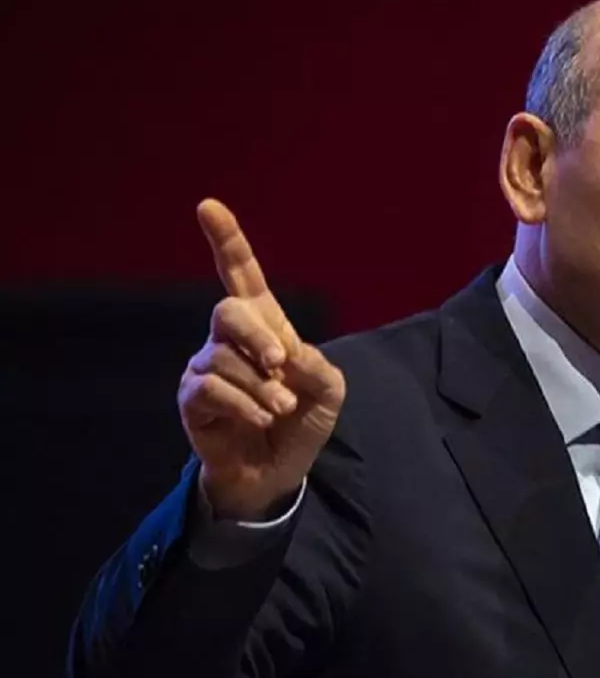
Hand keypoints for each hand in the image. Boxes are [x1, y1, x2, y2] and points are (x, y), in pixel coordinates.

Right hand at [177, 199, 345, 520]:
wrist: (277, 472)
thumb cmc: (301, 423)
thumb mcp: (328, 392)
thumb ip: (317, 366)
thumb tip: (287, 355)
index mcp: (265, 325)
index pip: (242, 273)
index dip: (227, 240)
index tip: (208, 206)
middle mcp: (229, 339)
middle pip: (228, 310)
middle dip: (257, 335)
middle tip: (280, 363)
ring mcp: (206, 367)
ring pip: (224, 359)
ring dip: (262, 387)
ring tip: (281, 409)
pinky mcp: (193, 398)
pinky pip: (210, 388)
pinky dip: (244, 404)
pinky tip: (262, 419)